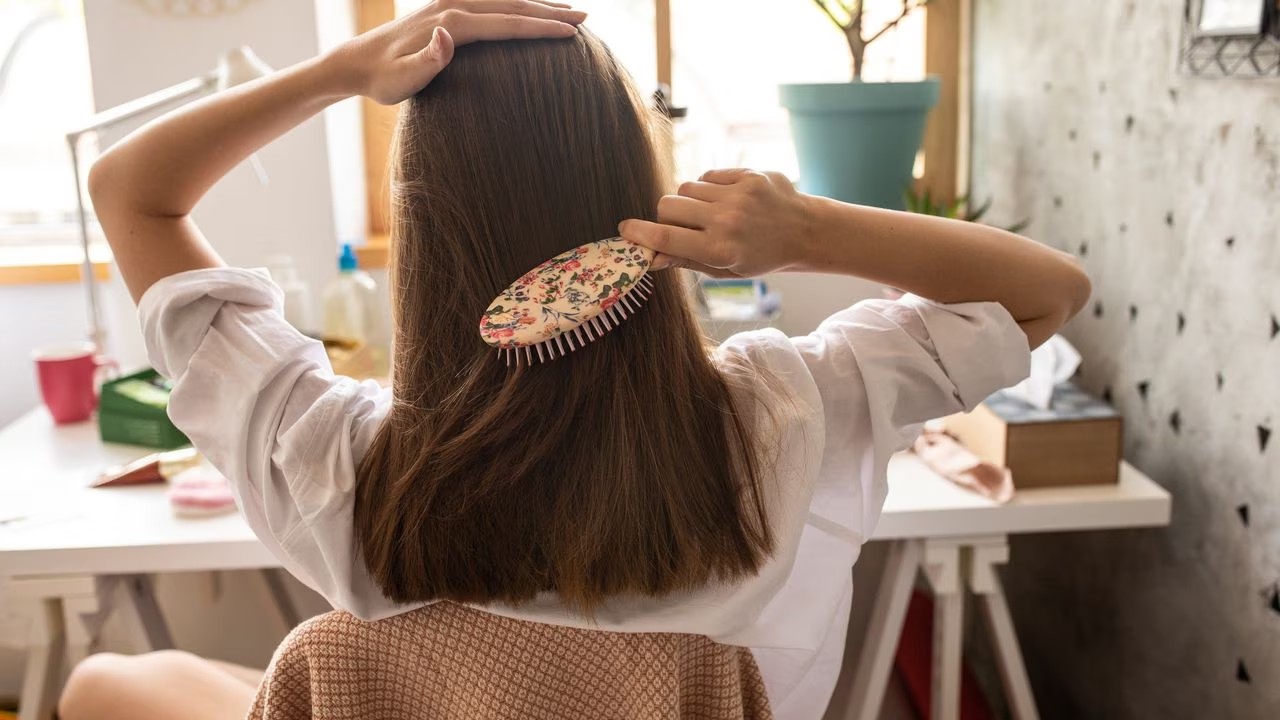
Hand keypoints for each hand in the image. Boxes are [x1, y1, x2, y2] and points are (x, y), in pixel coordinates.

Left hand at [329, 0, 585, 104]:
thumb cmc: (382, 80)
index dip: (541, 28)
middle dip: (550, 12)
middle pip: (513, 5)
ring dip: (538, 5)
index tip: (572, 34)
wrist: (358, 62)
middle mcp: (453, 6)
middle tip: (586, 19)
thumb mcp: (401, 80)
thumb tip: (446, 35)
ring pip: (505, 0)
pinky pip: (493, 3)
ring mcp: (450, 3)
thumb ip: (427, 60)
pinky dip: (517, 5)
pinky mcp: (447, 8)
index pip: (507, 23)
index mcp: (451, 23)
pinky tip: (530, 10)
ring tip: (569, 13)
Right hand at [618, 169, 816, 277]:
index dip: (640, 233)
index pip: (665, 237)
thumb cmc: (761, 256)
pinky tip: (725, 200)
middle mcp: (727, 220)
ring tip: (708, 214)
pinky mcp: (747, 174)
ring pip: (685, 188)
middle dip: (665, 215)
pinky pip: (706, 176)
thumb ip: (686, 260)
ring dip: (688, 201)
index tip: (625, 230)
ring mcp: (738, 194)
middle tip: (679, 225)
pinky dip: (707, 188)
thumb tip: (650, 256)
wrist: (805, 231)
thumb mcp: (725, 270)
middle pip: (667, 205)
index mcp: (720, 250)